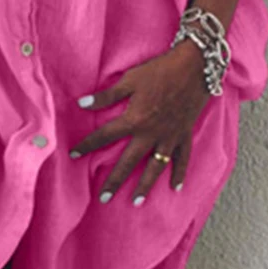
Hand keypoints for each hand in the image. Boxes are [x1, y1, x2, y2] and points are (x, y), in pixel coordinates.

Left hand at [68, 40, 210, 204]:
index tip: (73, 155)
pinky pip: (182, 158)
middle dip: (115, 180)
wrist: (194, 67)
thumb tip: (81, 104)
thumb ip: (107, 96)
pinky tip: (175, 187)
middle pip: (129, 161)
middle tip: (104, 199)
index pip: (105, 136)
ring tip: (136, 201)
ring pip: (155, 167)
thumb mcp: (130, 79)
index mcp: (134, 120)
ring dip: (145, 185)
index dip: (87, 145)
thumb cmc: (159, 71)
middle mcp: (151, 134)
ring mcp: (169, 137)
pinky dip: (179, 173)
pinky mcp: (184, 135)